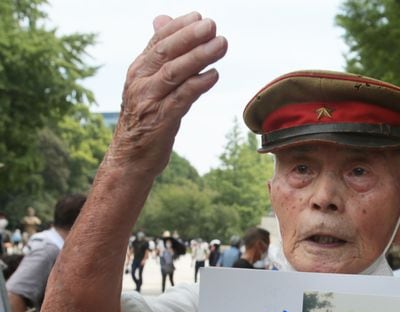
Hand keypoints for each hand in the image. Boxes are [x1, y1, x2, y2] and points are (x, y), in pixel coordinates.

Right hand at [109, 12, 227, 175]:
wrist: (130, 159)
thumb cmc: (143, 122)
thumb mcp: (148, 86)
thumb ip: (159, 57)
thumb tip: (162, 20)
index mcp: (138, 71)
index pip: (158, 42)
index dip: (178, 27)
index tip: (198, 16)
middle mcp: (141, 82)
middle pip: (167, 53)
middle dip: (190, 37)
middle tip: (212, 25)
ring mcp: (150, 101)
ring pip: (174, 72)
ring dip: (199, 57)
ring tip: (220, 45)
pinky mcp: (161, 121)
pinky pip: (181, 98)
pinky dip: (198, 85)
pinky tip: (213, 75)